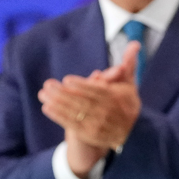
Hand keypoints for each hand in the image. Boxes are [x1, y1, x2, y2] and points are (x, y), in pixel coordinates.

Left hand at [40, 44, 141, 173]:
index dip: (82, 86)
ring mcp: (98, 125)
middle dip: (63, 93)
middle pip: (83, 102)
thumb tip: (135, 44)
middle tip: (47, 84)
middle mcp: (107, 112)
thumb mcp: (129, 83)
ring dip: (57, 104)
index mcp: (115, 98)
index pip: (97, 91)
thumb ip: (129, 64)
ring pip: (75, 113)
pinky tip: (47, 107)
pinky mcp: (89, 134)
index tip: (66, 80)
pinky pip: (72, 124)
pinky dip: (58, 116)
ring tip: (43, 94)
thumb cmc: (126, 102)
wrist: (130, 132)